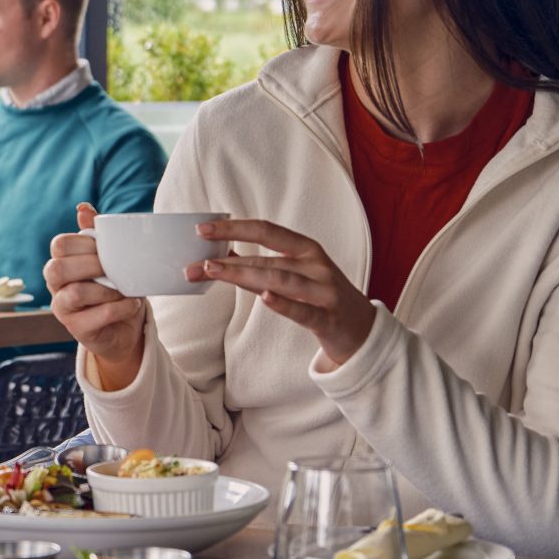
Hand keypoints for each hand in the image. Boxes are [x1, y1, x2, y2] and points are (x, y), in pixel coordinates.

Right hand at [43, 202, 151, 391]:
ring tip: (125, 289)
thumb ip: (95, 234)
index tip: (106, 247)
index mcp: (61, 263)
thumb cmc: (113, 287)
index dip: (84, 243)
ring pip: (76, 293)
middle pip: (56, 269)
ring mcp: (64, 309)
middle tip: (113, 268)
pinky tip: (132, 304)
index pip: (59, 245)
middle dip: (90, 265)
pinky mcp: (77, 330)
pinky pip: (97, 316)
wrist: (123, 327)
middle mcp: (56, 286)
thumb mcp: (107, 258)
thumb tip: (82, 207)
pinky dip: (120, 307)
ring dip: (107, 289)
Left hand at [189, 218, 376, 370]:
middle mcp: (316, 265)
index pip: (266, 231)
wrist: (362, 329)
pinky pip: (304, 311)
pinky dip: (284, 304)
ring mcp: (324, 291)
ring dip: (244, 275)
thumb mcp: (295, 273)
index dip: (234, 228)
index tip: (202, 229)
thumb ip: (262, 264)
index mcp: (306, 249)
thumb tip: (221, 253)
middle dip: (228, 260)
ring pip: (281, 280)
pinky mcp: (328, 318)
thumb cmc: (321, 296)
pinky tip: (264, 298)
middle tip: (195, 263)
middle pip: (268, 258)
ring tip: (214, 273)